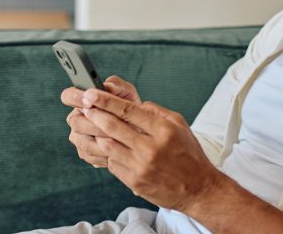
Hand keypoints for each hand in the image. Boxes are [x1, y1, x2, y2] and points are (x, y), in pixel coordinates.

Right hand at [61, 76, 141, 167]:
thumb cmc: (130, 108)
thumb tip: (107, 86)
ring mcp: (79, 138)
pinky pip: (90, 155)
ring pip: (84, 141)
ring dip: (102, 139)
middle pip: (76, 122)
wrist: (139, 131)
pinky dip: (105, 152)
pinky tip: (119, 149)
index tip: (89, 101)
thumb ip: (117, 85)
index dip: (75, 98)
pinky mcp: (86, 153)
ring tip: (120, 136)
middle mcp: (77, 119)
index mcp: (81, 101)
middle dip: (96, 123)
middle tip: (114, 123)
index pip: (68, 96)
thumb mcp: (127, 94)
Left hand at [81, 89, 222, 211]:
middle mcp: (151, 148)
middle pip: (113, 127)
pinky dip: (107, 152)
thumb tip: (135, 105)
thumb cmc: (189, 154)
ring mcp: (141, 166)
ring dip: (96, 133)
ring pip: (108, 146)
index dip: (106, 101)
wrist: (198, 188)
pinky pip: (112, 162)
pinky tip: (106, 145)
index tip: (91, 94)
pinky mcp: (134, 182)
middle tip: (84, 106)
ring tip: (89, 124)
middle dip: (95, 114)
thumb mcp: (180, 125)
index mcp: (163, 130)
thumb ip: (157, 112)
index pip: (128, 111)